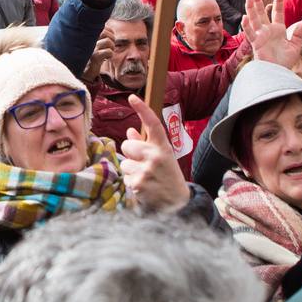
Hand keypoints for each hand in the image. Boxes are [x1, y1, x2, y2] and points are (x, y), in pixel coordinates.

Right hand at [81, 26, 114, 82]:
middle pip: (104, 32)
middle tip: (110, 45)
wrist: (82, 71)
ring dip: (112, 46)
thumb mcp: (91, 43)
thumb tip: (110, 30)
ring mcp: (90, 48)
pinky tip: (106, 57)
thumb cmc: (88, 55)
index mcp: (86, 34)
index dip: (109, 31)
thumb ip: (97, 34)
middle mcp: (87, 40)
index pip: (101, 26)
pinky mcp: (94, 57)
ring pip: (108, 41)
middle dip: (112, 38)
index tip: (109, 37)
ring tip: (109, 51)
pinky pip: (108, 52)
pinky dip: (110, 54)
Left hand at [119, 96, 190, 212]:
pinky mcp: (138, 184)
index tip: (132, 98)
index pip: (153, 124)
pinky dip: (131, 183)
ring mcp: (146, 170)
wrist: (178, 203)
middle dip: (131, 154)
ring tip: (145, 179)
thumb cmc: (168, 177)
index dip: (142, 109)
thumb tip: (129, 132)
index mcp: (163, 147)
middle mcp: (155, 156)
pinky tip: (143, 188)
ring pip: (123, 163)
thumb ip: (145, 145)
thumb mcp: (162, 158)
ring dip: (130, 171)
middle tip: (143, 165)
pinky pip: (124, 178)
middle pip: (127, 145)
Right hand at [243, 0, 301, 69]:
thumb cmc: (285, 61)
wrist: (278, 72)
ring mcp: (261, 36)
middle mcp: (268, 30)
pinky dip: (246, 26)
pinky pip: (250, 33)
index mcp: (278, 30)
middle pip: (262, 13)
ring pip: (254, 19)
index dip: (278, 2)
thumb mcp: (295, 47)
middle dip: (259, 1)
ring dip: (251, 8)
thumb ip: (298, 35)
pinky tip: (244, 17)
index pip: (277, 12)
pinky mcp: (256, 43)